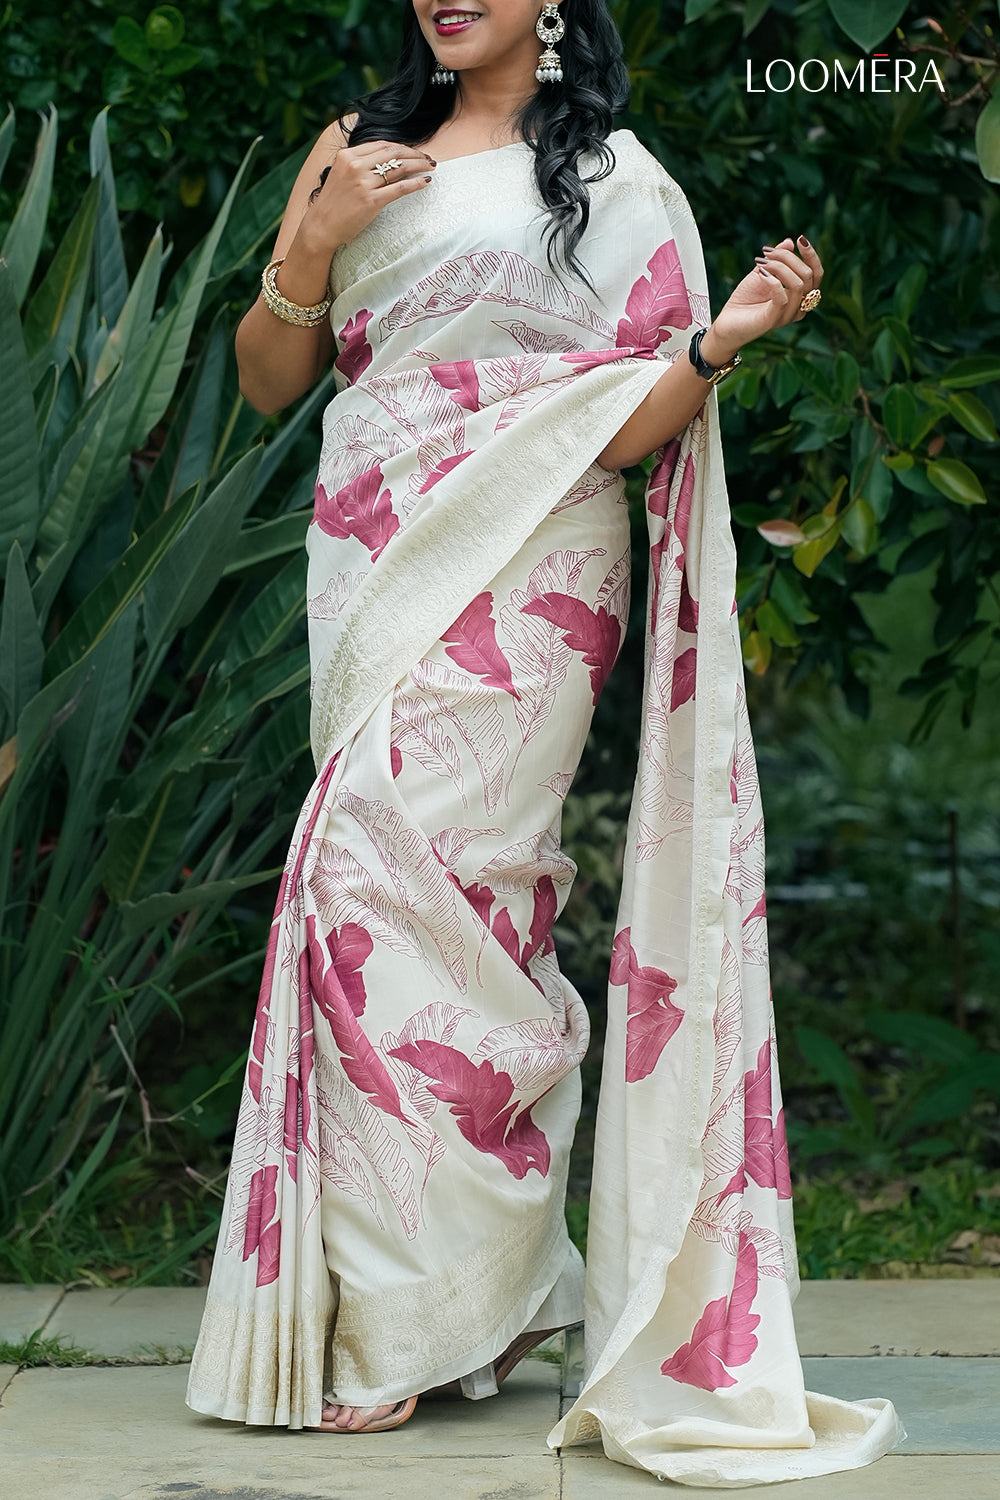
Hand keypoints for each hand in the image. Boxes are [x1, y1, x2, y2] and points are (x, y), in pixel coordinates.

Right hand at [294, 136, 436, 257]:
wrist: (321, 227)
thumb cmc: (333, 204)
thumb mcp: (341, 175)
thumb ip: (359, 164)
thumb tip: (384, 160)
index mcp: (347, 156)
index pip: (382, 144)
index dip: (402, 147)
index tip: (414, 152)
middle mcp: (355, 165)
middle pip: (393, 153)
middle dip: (414, 154)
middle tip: (428, 158)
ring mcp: (363, 183)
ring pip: (399, 168)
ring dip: (419, 165)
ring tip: (431, 168)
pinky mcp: (371, 201)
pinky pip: (399, 188)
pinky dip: (415, 183)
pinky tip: (426, 182)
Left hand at [701, 235, 823, 363]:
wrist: (727, 322)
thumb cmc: (746, 299)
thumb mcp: (762, 273)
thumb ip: (776, 260)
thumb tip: (789, 242)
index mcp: (800, 296)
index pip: (816, 274)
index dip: (811, 256)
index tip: (800, 239)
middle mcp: (798, 307)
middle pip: (808, 275)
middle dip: (788, 257)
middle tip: (767, 253)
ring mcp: (787, 315)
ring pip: (797, 284)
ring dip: (779, 267)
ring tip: (760, 262)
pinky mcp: (773, 321)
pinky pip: (782, 298)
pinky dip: (773, 281)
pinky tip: (760, 273)